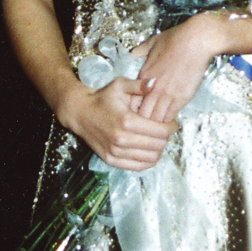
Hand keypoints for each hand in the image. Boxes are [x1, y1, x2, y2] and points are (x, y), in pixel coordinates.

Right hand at [57, 76, 177, 170]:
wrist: (80, 112)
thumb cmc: (102, 98)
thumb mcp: (120, 85)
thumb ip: (139, 85)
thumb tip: (155, 83)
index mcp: (127, 121)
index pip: (160, 131)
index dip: (171, 128)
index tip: (171, 124)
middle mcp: (122, 139)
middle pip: (158, 146)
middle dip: (165, 139)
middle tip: (164, 132)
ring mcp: (115, 152)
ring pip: (150, 159)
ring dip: (158, 150)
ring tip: (156, 141)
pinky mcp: (110, 160)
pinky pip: (137, 167)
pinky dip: (147, 161)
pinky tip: (147, 151)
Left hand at [132, 16, 222, 123]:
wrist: (196, 41)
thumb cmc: (176, 38)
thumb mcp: (153, 41)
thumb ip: (141, 49)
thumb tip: (134, 52)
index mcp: (143, 76)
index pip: (132, 101)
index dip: (134, 110)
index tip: (139, 112)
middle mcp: (152, 88)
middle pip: (142, 114)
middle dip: (143, 122)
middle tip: (146, 126)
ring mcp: (167, 94)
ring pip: (155, 118)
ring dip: (156, 124)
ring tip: (158, 127)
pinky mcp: (181, 97)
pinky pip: (171, 116)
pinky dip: (169, 121)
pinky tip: (169, 122)